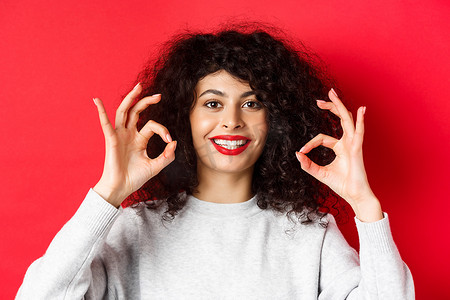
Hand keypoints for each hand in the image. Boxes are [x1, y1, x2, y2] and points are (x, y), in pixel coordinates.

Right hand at [92, 83, 176, 206]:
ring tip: (138, 87)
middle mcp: (129, 134)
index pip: (152, 125)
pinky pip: (105, 124)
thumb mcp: (156, 166)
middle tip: (158, 95)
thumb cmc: (135, 178)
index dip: (163, 130)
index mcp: (139, 139)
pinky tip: (96, 100)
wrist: (121, 188)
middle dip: (147, 101)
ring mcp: (119, 135)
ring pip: (124, 112)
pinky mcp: (111, 140)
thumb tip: (175, 142)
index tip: (170, 140)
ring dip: (130, 99)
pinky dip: (101, 111)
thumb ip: (167, 156)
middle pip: (136, 112)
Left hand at [295, 89, 382, 220]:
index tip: (302, 151)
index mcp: (340, 147)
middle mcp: (347, 142)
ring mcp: (353, 144)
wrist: (354, 195)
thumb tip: (297, 154)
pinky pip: (359, 132)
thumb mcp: (319, 173)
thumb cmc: (341, 184)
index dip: (310, 143)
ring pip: (347, 120)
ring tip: (332, 93)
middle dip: (330, 107)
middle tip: (319, 100)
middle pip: (339, 119)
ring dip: (339, 106)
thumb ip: (308, 164)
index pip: (322, 137)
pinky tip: (361, 109)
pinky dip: (360, 120)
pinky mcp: (357, 149)